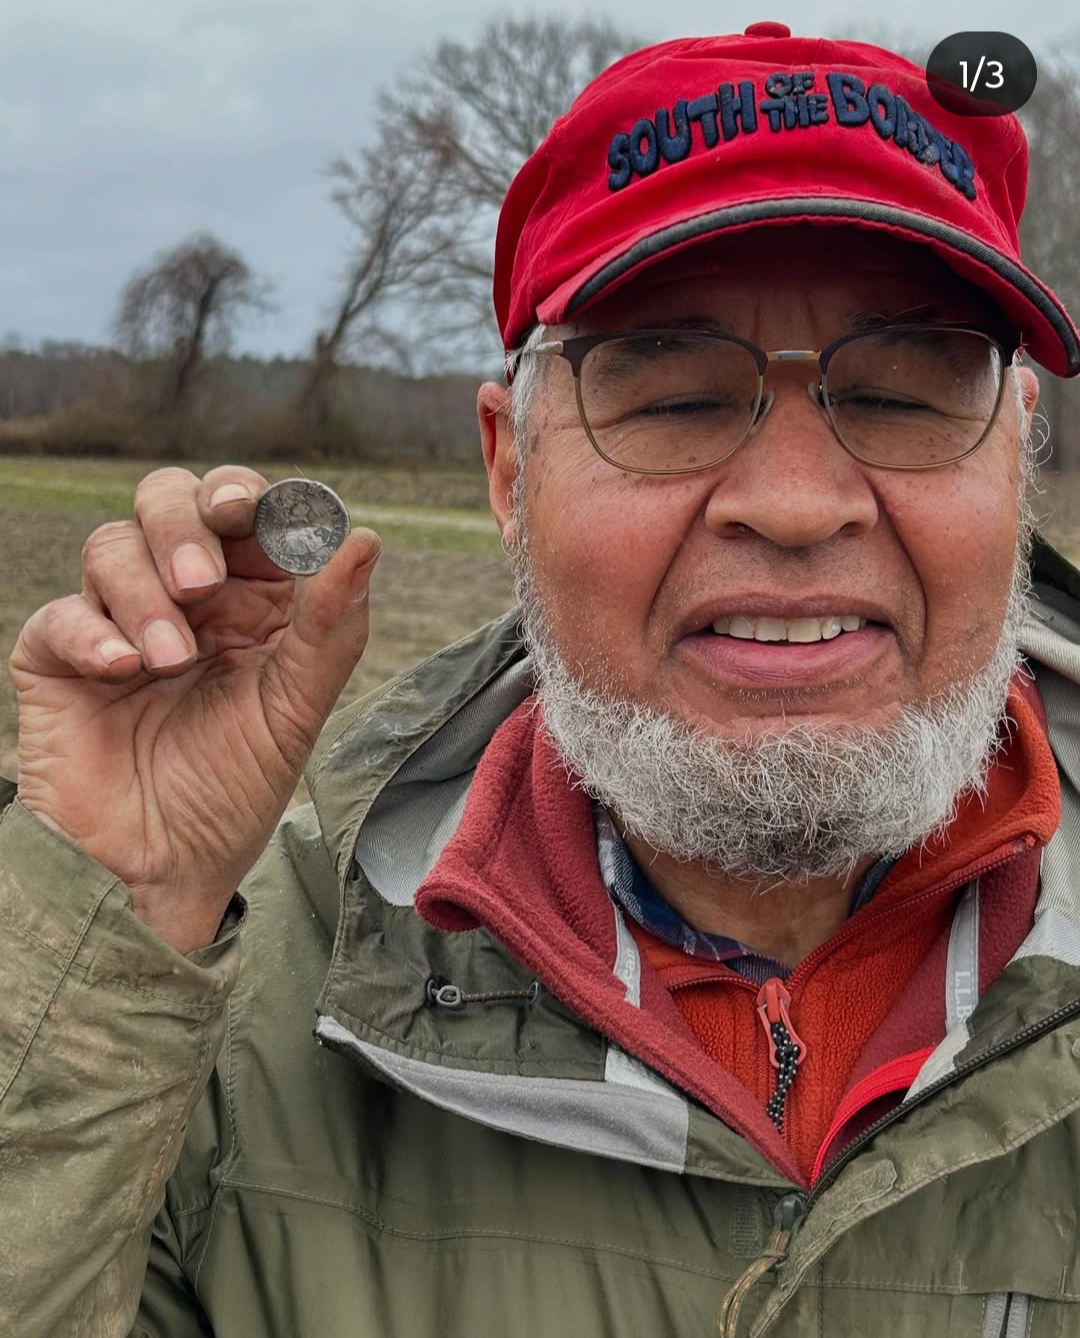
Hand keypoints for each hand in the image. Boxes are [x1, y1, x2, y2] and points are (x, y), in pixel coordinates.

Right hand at [8, 466, 380, 952]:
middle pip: (172, 499)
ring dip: (145, 593)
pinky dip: (92, 632)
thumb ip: (330, 627)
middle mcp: (184, 596)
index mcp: (252, 599)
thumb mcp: (297, 711)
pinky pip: (62, 613)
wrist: (163, 865)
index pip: (250, 512)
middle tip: (202, 580)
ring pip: (114, 544)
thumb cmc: (235, 788)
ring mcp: (117, 619)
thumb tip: (363, 538)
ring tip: (172, 660)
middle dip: (185, 523)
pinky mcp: (59, 656)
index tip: (258, 512)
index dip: (254, 498)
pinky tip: (124, 669)